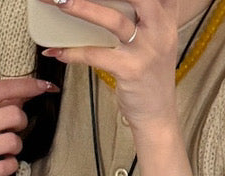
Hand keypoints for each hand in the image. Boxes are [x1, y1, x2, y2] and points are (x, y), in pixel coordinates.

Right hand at [0, 75, 58, 175]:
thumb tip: (17, 96)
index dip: (27, 86)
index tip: (44, 87)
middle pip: (13, 114)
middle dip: (21, 123)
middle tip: (13, 130)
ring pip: (12, 141)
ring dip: (16, 147)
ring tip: (5, 151)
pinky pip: (6, 165)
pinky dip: (10, 165)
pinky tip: (2, 164)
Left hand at [38, 0, 179, 128]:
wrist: (157, 115)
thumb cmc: (149, 75)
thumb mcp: (156, 38)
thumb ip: (144, 15)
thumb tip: (101, 3)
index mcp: (166, 15)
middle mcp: (160, 28)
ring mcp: (147, 49)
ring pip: (114, 20)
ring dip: (83, 8)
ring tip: (60, 2)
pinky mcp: (131, 70)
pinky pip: (97, 55)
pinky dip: (75, 52)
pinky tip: (58, 51)